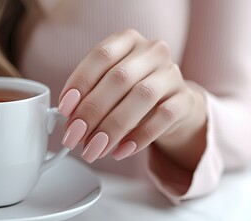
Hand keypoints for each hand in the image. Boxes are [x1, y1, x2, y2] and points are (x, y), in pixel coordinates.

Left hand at [58, 29, 205, 165]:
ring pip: (142, 97)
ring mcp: (172, 74)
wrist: (171, 103)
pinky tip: (120, 151)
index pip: (101, 55)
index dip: (80, 82)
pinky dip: (138, 137)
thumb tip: (69, 119)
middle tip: (74, 136)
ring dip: (112, 127)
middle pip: (119, 78)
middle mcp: (152, 52)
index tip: (65, 109)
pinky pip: (163, 118)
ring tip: (94, 149)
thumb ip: (90, 95)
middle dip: (92, 111)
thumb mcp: (108, 85)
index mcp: (127, 40)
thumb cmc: (131, 92)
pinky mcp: (185, 100)